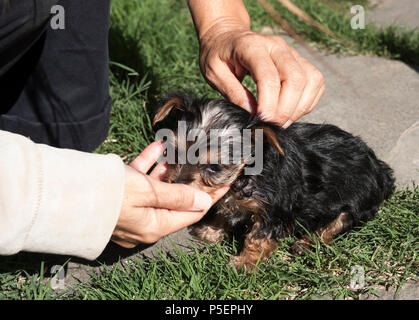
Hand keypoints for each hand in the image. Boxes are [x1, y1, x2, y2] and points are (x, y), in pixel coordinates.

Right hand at [112, 141, 228, 247]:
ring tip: (180, 152)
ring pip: (158, 187)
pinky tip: (157, 147)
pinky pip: (140, 180)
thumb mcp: (149, 194)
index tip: (225, 182)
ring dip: (168, 169)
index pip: (192, 213)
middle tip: (203, 163)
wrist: (66, 192)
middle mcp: (146, 220)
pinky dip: (149, 165)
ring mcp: (133, 207)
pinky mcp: (120, 194)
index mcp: (156, 226)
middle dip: (188, 180)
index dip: (210, 197)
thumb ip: (177, 196)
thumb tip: (204, 201)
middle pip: (176, 199)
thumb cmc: (111, 195)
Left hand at [199, 24, 324, 126]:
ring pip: (311, 80)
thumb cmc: (218, 55)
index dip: (269, 103)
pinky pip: (315, 83)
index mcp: (252, 46)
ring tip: (280, 122)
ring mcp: (292, 53)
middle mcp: (277, 47)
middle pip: (296, 78)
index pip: (269, 76)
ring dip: (299, 108)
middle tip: (271, 126)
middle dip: (286, 109)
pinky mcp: (300, 62)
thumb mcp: (213, 73)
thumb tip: (252, 112)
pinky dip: (307, 102)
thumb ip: (232, 92)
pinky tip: (290, 112)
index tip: (262, 121)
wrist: (228, 37)